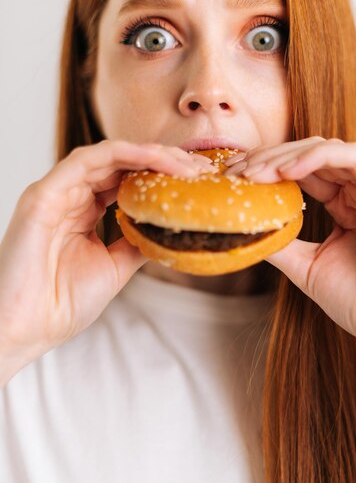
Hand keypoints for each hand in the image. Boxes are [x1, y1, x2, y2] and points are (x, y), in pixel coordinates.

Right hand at [0, 140, 215, 384]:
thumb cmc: (62, 303)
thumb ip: (137, 242)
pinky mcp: (44, 194)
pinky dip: (124, 154)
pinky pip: (87, 160)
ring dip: (150, 154)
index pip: (125, 180)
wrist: (29, 328)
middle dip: (163, 161)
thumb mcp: (116, 267)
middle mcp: (69, 197)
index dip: (161, 176)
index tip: (198, 183)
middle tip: (200, 169)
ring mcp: (56, 192)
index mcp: (82, 212)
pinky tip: (154, 159)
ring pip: (108, 156)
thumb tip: (169, 229)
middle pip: (121, 164)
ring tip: (184, 165)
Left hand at [224, 137, 355, 374]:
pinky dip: (317, 157)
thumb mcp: (309, 268)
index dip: (268, 169)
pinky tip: (286, 170)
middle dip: (270, 158)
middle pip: (311, 156)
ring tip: (254, 171)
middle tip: (236, 170)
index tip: (234, 177)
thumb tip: (243, 230)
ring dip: (286, 156)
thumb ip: (281, 245)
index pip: (304, 173)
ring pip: (328, 150)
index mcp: (347, 206)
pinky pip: (353, 157)